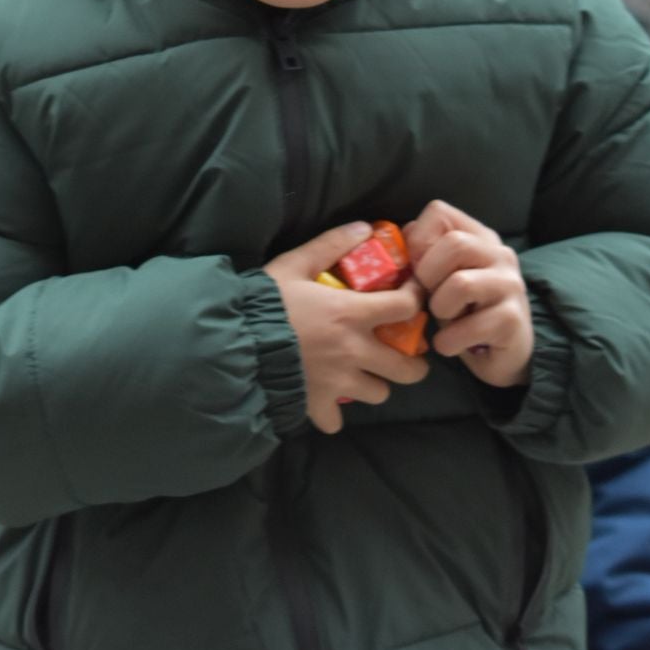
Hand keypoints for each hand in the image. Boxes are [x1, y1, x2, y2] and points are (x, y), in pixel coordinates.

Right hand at [265, 222, 431, 433]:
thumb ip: (330, 244)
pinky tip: (327, 400)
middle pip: (407, 368)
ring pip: (380, 394)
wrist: (232, 342)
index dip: (417, 300)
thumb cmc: (264, 301)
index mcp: (352, 313)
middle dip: (413, 362)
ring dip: (375, 384)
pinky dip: (334, 415)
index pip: (406, 307)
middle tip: (404, 354)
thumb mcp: (294, 263)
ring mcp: (339, 382)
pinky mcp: (317, 404)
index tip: (414, 299)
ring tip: (362, 375)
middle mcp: (354, 351)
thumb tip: (364, 227)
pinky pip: (337, 422)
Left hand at [405, 201, 533, 388]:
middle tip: (430, 298)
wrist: (500, 355)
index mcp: (478, 237)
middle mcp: (500, 254)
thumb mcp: (440, 278)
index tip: (417, 268)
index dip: (418, 240)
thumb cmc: (463, 313)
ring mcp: (510, 285)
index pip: (439, 212)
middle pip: (454, 244)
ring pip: (460, 284)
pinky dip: (448, 341)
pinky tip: (452, 344)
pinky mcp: (512, 320)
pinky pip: (466, 327)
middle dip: (428, 275)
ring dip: (440, 309)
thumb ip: (424, 254)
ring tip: (446, 321)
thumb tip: (403, 235)